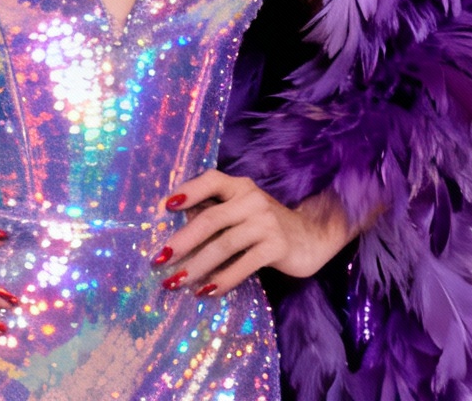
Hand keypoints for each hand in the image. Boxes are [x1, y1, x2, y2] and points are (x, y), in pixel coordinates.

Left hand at [149, 170, 351, 298]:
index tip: (165, 207)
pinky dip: (222, 279)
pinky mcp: (277, 247)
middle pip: (210, 219)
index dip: (188, 191)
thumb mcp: (241, 212)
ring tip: (175, 282)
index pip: (211, 181)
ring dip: (196, 266)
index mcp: (239, 187)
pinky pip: (243, 265)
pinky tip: (205, 291)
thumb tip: (176, 231)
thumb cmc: (266, 225)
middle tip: (159, 260)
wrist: (313, 237)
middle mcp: (252, 200)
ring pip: (223, 245)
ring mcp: (267, 223)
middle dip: (181, 242)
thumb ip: (215, 213)